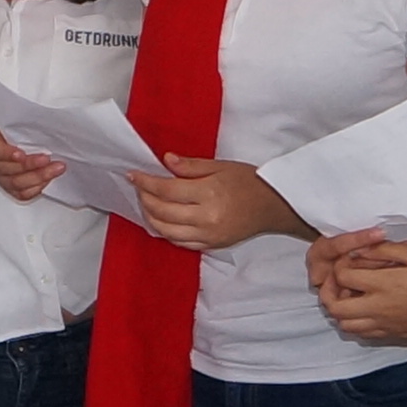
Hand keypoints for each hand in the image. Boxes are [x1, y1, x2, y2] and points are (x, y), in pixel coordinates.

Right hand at [0, 128, 64, 204]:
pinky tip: (47, 179)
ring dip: (39, 177)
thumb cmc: (29, 135)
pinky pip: (23, 194)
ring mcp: (4, 178)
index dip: (8, 154)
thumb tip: (43, 118)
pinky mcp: (14, 190)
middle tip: (46, 159)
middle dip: (30, 165)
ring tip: (55, 168)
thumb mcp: (27, 125)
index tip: (21, 154)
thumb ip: (29, 125)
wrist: (35, 148)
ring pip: (17, 183)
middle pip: (8, 169)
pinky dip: (36, 188)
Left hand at [125, 157, 298, 251]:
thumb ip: (191, 166)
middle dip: (144, 198)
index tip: (133, 175)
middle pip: (162, 211)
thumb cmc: (249, 182)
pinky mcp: (210, 245)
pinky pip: (179, 242)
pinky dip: (165, 231)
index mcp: (209, 193)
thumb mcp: (221, 166)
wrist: (273, 206)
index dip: (145, 182)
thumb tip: (166, 160)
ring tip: (145, 203)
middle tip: (138, 187)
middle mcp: (206, 218)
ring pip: (166, 230)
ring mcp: (207, 235)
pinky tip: (160, 220)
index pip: (166, 190)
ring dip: (150, 217)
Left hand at [312, 232, 406, 344]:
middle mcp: (379, 308)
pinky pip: (361, 334)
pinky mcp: (391, 335)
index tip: (349, 259)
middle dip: (329, 292)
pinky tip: (365, 309)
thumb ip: (387, 250)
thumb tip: (362, 249)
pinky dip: (355, 322)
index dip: (340, 265)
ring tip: (351, 295)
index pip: (342, 277)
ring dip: (340, 310)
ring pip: (344, 324)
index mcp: (385, 285)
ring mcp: (384, 325)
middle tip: (339, 280)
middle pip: (334, 307)